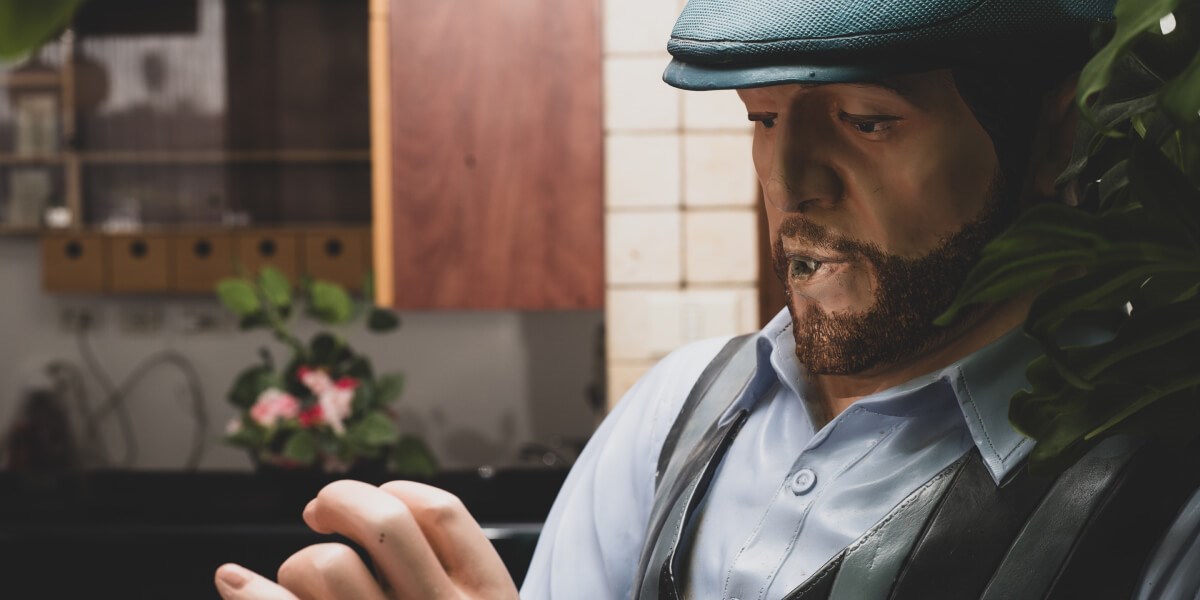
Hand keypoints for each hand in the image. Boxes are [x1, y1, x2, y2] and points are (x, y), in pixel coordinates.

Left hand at [214, 480, 519, 598]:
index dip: (399, 490)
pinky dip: (251, 591)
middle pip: (382, 522)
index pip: (442, 512)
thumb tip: (341, 506)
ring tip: (302, 579)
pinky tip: (235, 580)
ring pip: (328, 566)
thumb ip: (446, 568)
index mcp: (488, 599)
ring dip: (301, 561)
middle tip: (321, 510)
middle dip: (341, 500)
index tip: (377, 498)